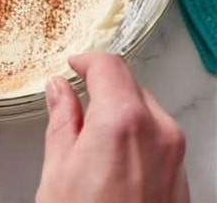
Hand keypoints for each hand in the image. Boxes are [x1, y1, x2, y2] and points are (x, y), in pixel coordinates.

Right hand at [37, 53, 188, 202]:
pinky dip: (137, 138)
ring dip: (122, 112)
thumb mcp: (58, 169)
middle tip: (77, 102)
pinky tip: (114, 161)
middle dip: (104, 88)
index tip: (73, 67)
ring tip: (93, 138)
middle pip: (130, 86)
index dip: (86, 61)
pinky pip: (159, 141)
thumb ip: (62, 119)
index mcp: (122, 119)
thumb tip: (58, 91)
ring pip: (147, 112)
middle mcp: (158, 132)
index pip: (108, 65)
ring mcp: (175, 158)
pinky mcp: (183, 180)